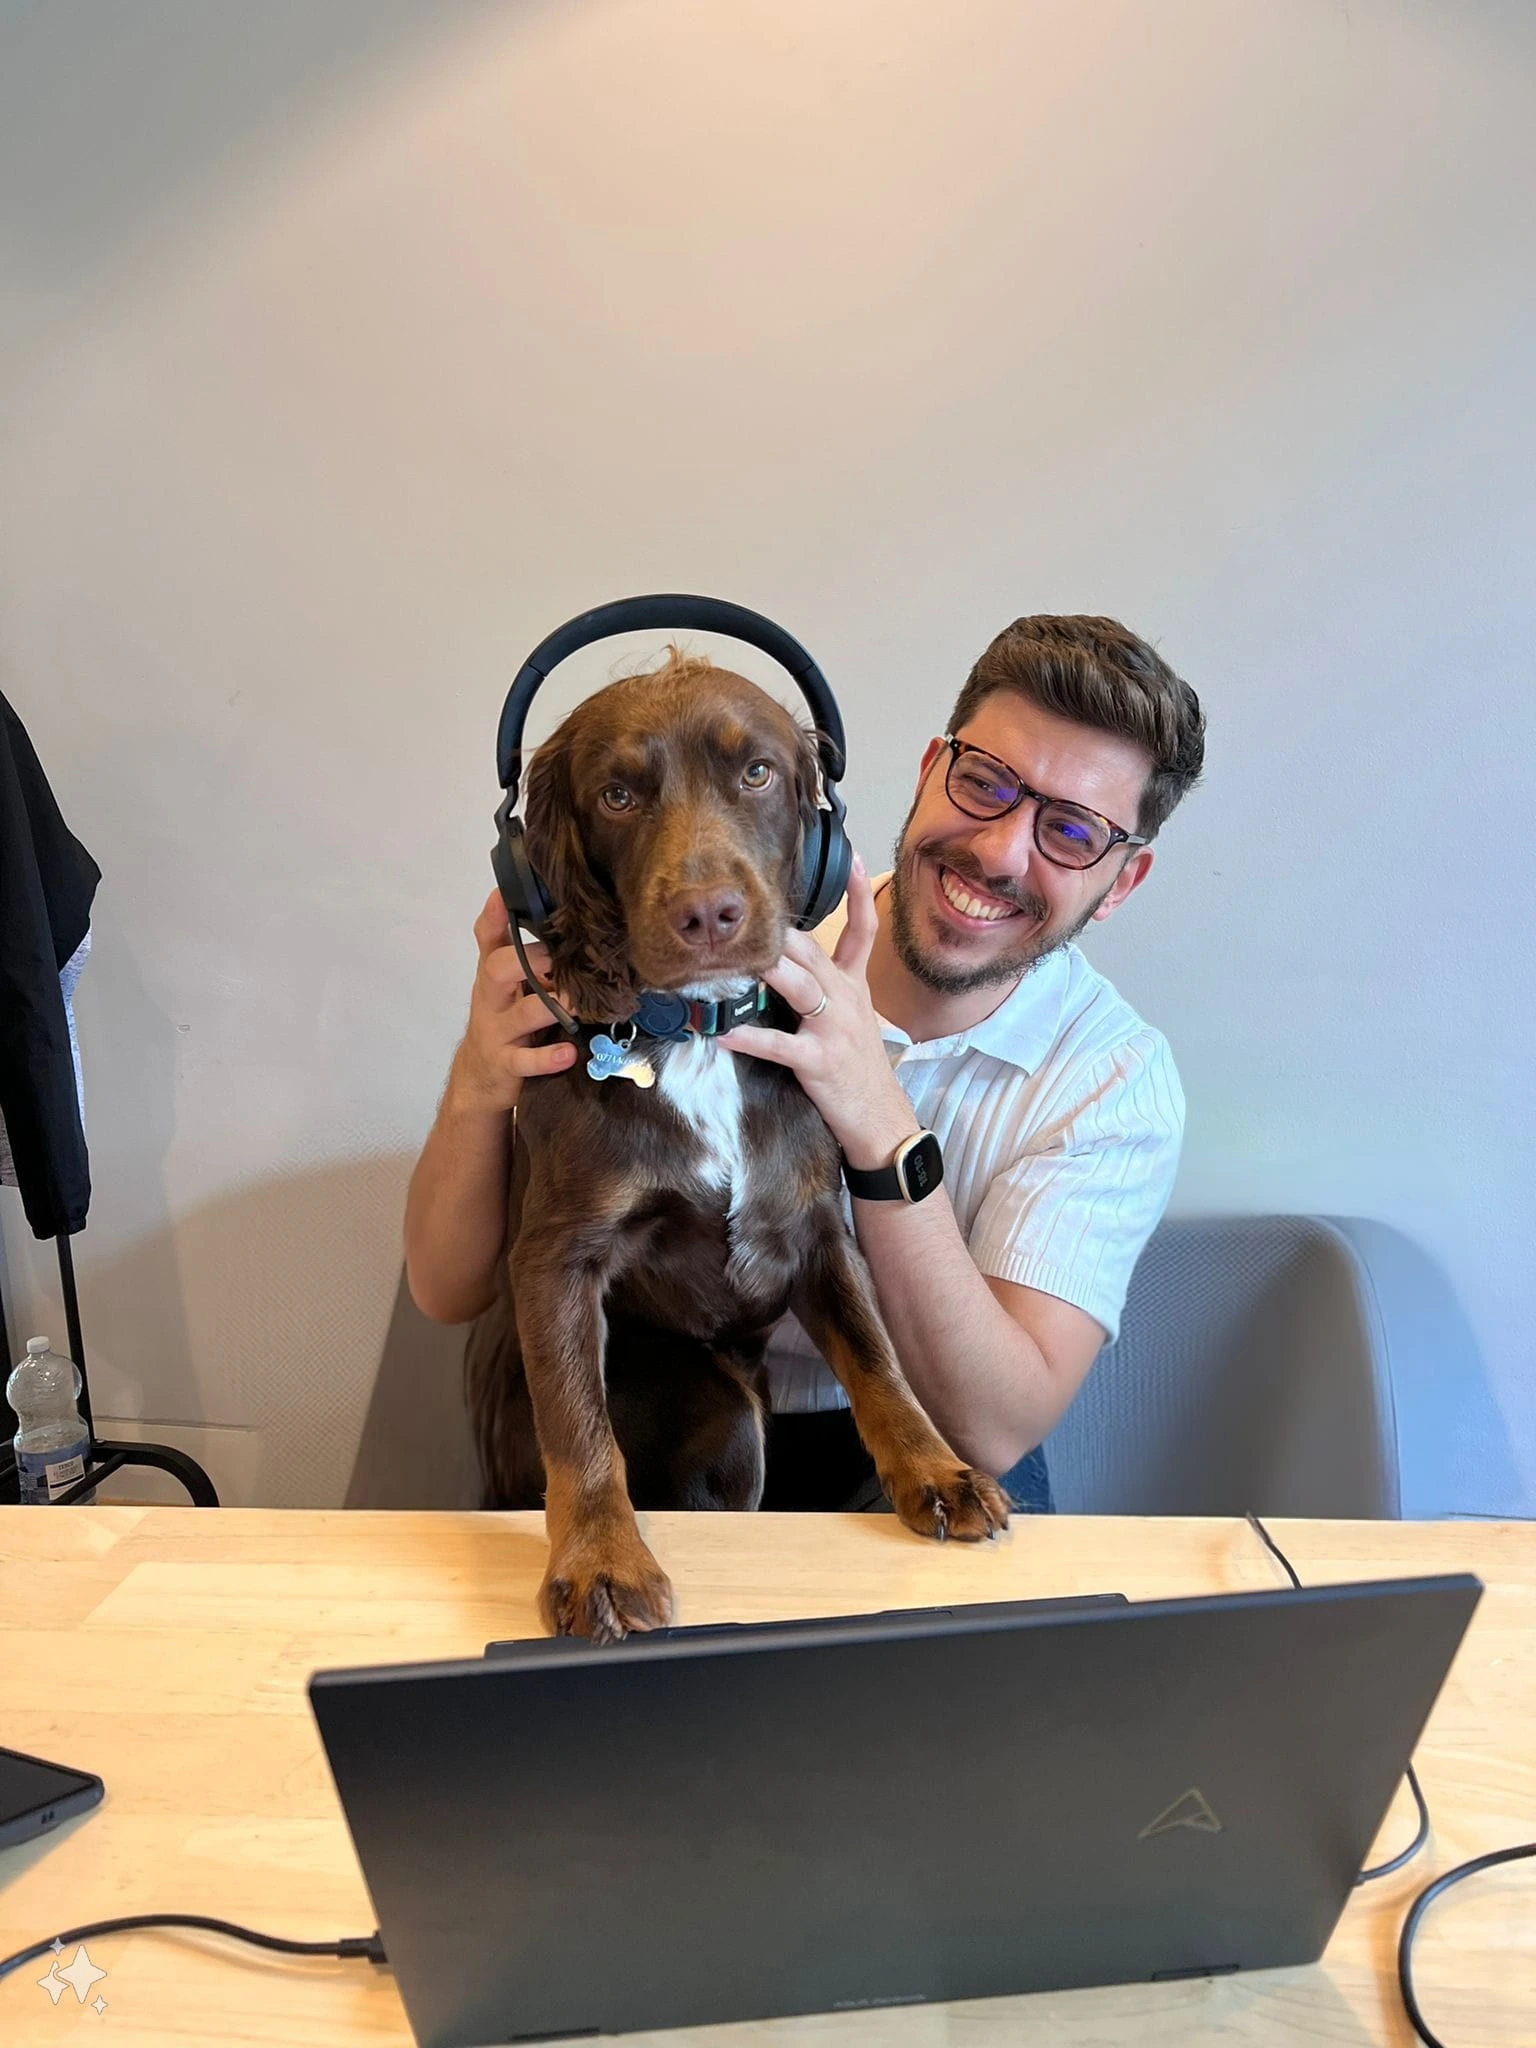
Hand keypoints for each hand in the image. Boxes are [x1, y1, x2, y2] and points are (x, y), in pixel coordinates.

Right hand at [447, 889, 578, 1115]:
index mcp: (494, 974)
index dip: (494, 915)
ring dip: (552, 1007)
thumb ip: (521, 950)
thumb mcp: (506, 983)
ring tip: (578, 1002)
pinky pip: (525, 1061)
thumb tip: (540, 904)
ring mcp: (498, 1031)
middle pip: (498, 969)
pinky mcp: (506, 1063)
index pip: (488, 938)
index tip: (504, 893)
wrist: (480, 1075)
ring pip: (523, 1014)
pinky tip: (568, 1053)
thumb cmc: (503, 1018)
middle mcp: (492, 998)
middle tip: (561, 955)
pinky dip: (547, 1058)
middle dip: (529, 959)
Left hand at [719, 855, 917, 1167]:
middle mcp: (846, 1000)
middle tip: (744, 909)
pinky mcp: (819, 1061)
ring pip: (799, 986)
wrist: (882, 1120)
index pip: (864, 931)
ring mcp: (833, 1029)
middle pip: (813, 952)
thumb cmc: (859, 1071)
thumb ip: (825, 991)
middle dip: (780, 931)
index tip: (854, 858)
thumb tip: (784, 968)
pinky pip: (779, 1045)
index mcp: (854, 988)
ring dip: (766, 969)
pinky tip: (723, 1032)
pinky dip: (749, 1037)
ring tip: (732, 957)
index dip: (859, 895)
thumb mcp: (852, 1021)